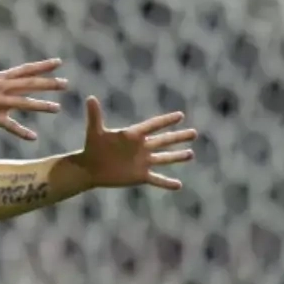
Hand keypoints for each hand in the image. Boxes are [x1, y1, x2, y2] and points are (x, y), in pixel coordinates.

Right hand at [0, 58, 67, 139]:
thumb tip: (9, 85)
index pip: (25, 70)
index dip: (42, 66)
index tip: (58, 62)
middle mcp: (0, 87)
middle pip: (29, 84)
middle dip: (49, 84)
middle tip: (66, 84)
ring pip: (24, 102)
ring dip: (42, 105)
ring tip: (57, 108)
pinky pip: (10, 125)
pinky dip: (22, 132)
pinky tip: (33, 137)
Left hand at [76, 96, 196, 189]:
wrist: (90, 168)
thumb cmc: (92, 147)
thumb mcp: (94, 131)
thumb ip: (95, 116)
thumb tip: (90, 98)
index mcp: (133, 135)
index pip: (153, 126)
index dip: (166, 121)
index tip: (180, 115)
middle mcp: (141, 147)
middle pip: (164, 141)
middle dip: (179, 137)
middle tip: (194, 133)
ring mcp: (142, 162)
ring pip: (164, 159)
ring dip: (177, 156)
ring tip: (190, 154)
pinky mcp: (140, 176)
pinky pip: (156, 179)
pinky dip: (167, 183)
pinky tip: (178, 185)